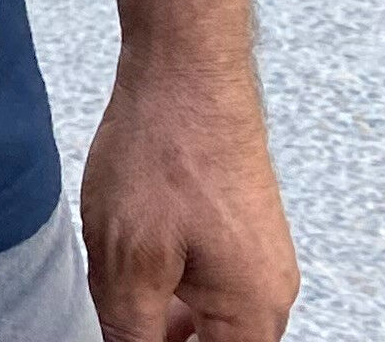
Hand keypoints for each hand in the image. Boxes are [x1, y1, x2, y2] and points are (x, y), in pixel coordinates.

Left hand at [81, 53, 295, 340]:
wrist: (188, 69)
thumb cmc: (163, 154)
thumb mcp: (128, 262)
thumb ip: (130, 332)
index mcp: (253, 315)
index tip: (126, 334)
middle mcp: (269, 293)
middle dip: (160, 336)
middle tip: (115, 306)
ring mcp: (258, 260)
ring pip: (207, 319)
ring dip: (160, 317)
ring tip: (116, 282)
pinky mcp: (242, 232)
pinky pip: (207, 283)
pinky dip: (168, 286)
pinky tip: (130, 260)